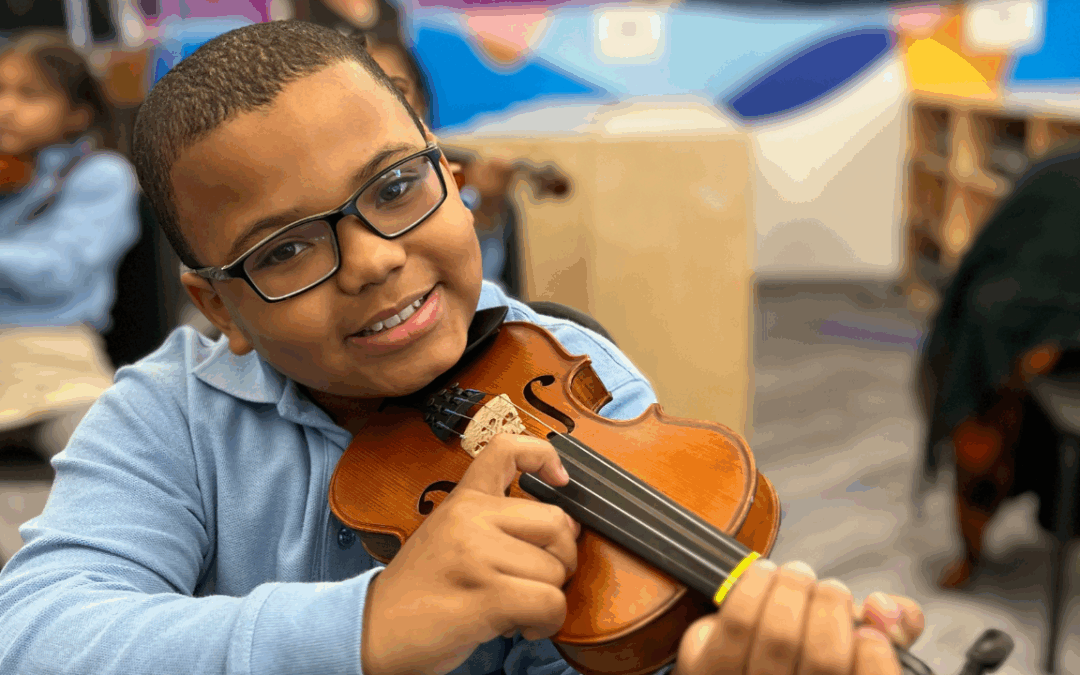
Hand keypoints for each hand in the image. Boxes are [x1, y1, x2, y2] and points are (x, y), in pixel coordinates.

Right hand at [361, 434, 579, 674]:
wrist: (373, 631)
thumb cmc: (420, 591)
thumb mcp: (450, 537)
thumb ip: (498, 524)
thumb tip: (566, 528)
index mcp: (463, 500)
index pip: (507, 449)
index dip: (544, 456)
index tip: (561, 481)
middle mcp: (469, 518)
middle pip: (556, 524)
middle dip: (562, 560)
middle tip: (539, 581)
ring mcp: (475, 554)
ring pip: (555, 570)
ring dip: (548, 599)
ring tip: (518, 610)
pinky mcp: (484, 596)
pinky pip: (549, 602)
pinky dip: (547, 622)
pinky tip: (524, 627)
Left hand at [673, 560, 924, 674]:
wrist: (738, 668)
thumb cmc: (804, 658)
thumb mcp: (856, 649)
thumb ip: (893, 630)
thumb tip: (886, 607)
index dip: (876, 657)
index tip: (869, 631)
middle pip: (824, 659)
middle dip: (831, 606)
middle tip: (828, 587)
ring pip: (779, 636)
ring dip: (793, 590)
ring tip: (797, 575)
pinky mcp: (703, 672)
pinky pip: (735, 624)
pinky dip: (754, 588)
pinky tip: (764, 574)